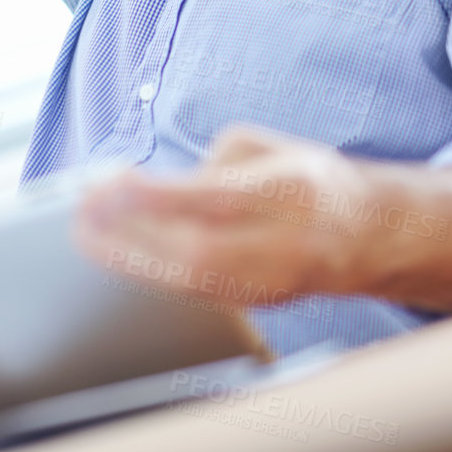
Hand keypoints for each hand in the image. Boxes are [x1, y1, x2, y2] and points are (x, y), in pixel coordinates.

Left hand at [71, 123, 451, 314]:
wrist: (368, 234)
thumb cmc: (308, 179)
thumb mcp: (268, 147)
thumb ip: (214, 159)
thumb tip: (162, 183)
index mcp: (291, 190)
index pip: (212, 198)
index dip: (154, 196)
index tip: (107, 183)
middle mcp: (286, 241)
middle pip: (196, 249)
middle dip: (131, 233)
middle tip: (82, 211)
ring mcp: (273, 281)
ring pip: (191, 281)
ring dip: (132, 258)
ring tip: (89, 234)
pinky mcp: (257, 305)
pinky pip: (197, 294)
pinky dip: (154, 274)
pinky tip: (122, 256)